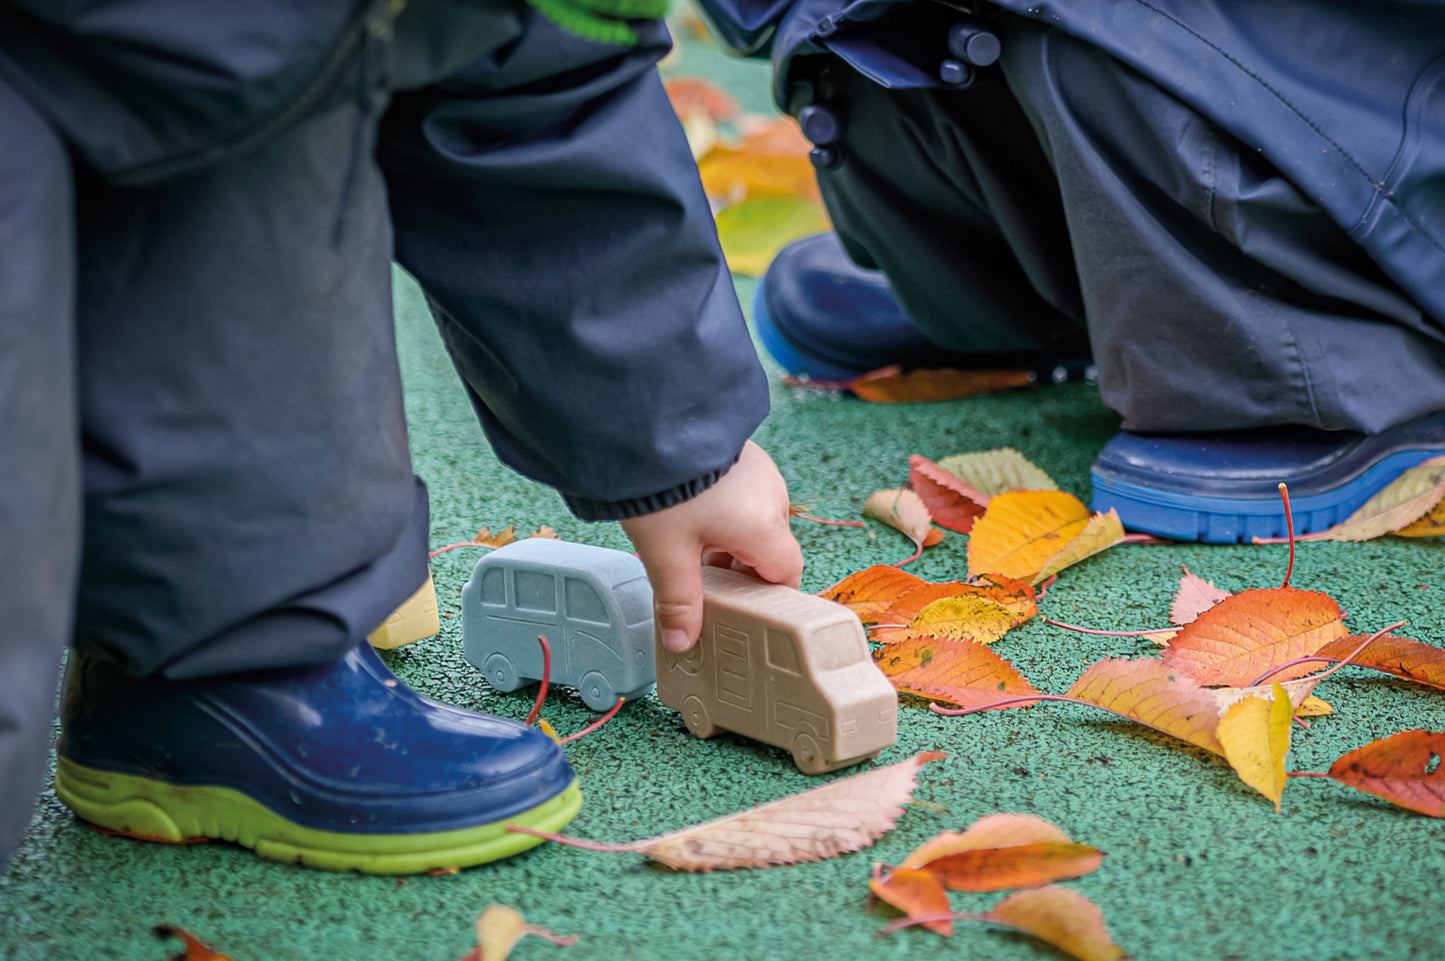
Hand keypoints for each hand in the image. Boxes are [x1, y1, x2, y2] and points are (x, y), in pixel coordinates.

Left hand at [621, 441, 802, 652]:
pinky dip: (721, 510)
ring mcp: (759, 469)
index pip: (786, 573)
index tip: (740, 609)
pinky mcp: (741, 450)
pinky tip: (686, 512)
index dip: (766, 596)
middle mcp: (772, 496)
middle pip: (767, 546)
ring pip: (752, 518)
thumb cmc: (667, 488)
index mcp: (766, 527)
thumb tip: (682, 642)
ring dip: (725, 538)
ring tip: (685, 547)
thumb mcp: (667, 554)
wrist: (651, 419)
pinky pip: (741, 492)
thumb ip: (679, 601)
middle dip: (736, 569)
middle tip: (700, 583)